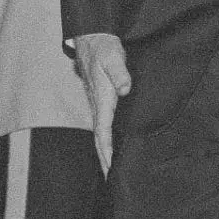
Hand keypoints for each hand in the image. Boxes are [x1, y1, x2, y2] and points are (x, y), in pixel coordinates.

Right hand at [71, 31, 129, 169]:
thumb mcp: (112, 56)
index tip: (110, 167)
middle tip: (111, 179)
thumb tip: (126, 89)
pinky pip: (105, 125)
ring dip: (106, 151)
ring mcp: (99, 104)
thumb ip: (119, 72)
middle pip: (100, 138)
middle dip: (104, 159)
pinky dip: (108, 139)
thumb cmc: (103, 47)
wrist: (92, 39)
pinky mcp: (103, 100)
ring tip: (112, 170)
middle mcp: (98, 105)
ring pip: (102, 133)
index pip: (102, 131)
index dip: (107, 150)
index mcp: (102, 100)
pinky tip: (115, 145)